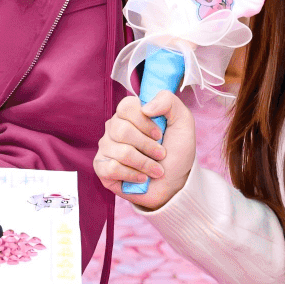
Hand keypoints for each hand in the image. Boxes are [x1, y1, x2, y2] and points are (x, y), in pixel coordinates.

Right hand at [94, 90, 195, 209]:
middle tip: (161, 154)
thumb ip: (168, 101)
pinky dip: (132, 175)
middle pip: (122, 130)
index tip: (159, 134)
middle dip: (147, 146)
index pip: (126, 107)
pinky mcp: (102, 168)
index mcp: (130, 114)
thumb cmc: (176, 151)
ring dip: (144, 163)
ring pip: (120, 152)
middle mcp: (115, 128)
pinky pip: (111, 168)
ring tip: (156, 170)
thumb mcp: (183, 121)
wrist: (175, 182)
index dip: (144, 122)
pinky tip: (142, 178)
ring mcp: (106, 148)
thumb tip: (145, 107)